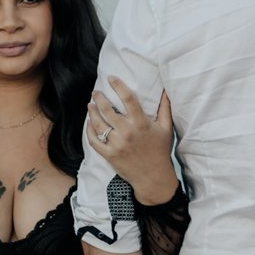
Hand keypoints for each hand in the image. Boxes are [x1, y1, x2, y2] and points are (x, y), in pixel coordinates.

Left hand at [86, 77, 177, 204]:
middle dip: (99, 98)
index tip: (111, 78)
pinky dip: (89, 130)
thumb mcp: (165, 128)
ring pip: (98, 124)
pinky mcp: (109, 155)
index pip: (128, 99)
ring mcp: (116, 144)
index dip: (118, 85)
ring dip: (92, 112)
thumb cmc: (160, 151)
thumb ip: (165, 108)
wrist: (153, 177)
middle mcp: (127, 132)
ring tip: (90, 105)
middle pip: (107, 109)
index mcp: (141, 123)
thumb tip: (165, 90)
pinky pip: (94, 140)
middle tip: (96, 92)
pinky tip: (89, 123)